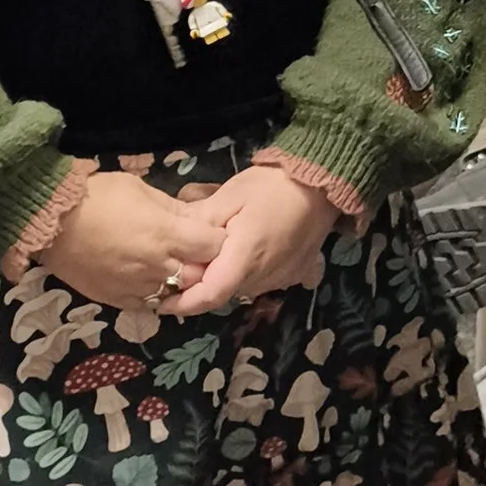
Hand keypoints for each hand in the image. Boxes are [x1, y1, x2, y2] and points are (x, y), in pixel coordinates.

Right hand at [43, 170, 228, 312]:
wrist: (50, 221)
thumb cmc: (97, 196)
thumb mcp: (140, 189)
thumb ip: (172, 208)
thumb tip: (194, 219)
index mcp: (166, 234)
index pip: (214, 246)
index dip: (217, 240)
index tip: (211, 234)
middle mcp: (157, 265)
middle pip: (200, 275)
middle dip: (202, 264)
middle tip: (195, 253)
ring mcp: (138, 286)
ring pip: (177, 294)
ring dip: (179, 282)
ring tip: (171, 266)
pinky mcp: (119, 300)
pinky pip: (149, 304)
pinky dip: (155, 294)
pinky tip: (149, 280)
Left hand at [166, 167, 343, 317]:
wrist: (323, 182)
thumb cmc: (272, 185)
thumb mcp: (229, 196)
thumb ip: (200, 223)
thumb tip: (173, 242)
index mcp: (245, 258)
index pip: (210, 294)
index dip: (184, 303)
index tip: (162, 302)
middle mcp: (264, 276)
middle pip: (224, 290)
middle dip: (202, 283)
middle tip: (183, 264)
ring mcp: (282, 278)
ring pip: (242, 286)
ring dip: (227, 275)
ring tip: (217, 251)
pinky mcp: (295, 273)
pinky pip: (263, 279)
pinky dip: (248, 270)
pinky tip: (248, 248)